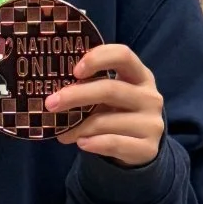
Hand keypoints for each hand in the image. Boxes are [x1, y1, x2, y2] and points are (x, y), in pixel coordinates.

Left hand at [45, 44, 163, 167]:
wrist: (141, 148)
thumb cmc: (118, 114)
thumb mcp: (110, 97)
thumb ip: (91, 88)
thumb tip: (53, 94)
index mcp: (140, 76)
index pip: (123, 55)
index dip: (98, 58)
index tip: (74, 71)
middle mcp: (150, 97)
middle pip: (110, 89)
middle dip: (76, 95)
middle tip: (51, 104)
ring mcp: (151, 123)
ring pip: (106, 121)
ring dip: (78, 127)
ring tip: (63, 134)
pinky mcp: (148, 148)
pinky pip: (113, 143)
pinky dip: (92, 143)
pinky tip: (81, 143)